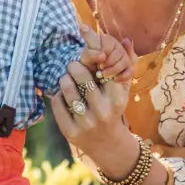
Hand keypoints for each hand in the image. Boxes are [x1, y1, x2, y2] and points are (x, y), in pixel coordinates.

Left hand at [46, 58, 135, 177]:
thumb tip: (127, 39)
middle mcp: (102, 110)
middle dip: (74, 66)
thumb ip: (126, 63)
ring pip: (66, 88)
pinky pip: (57, 103)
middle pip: (80, 75)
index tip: (86, 52)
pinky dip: (58, 96)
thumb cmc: (114, 109)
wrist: (109, 145)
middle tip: (73, 65)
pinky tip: (64, 97)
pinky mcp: (70, 131)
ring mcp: (86, 122)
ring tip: (68, 79)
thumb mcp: (123, 89)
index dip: (91, 55)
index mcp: (117, 98)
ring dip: (64, 79)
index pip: (101, 68)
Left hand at [79, 26, 135, 86]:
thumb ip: (87, 41)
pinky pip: (130, 71)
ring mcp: (125, 58)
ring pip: (125, 61)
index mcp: (108, 40)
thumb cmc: (90, 64)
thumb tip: (82, 26)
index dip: (105, 52)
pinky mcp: (128, 70)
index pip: (109, 43)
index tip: (99, 60)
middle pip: (119, 52)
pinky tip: (114, 80)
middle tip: (100, 69)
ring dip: (114, 70)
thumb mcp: (87, 54)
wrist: (92, 79)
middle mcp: (118, 47)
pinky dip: (123, 76)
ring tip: (104, 76)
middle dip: (109, 63)